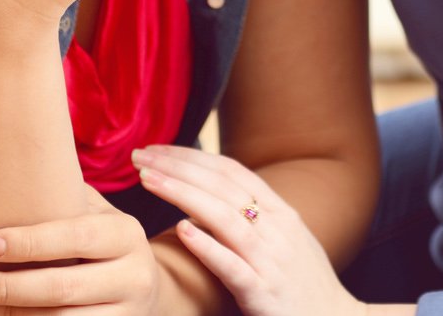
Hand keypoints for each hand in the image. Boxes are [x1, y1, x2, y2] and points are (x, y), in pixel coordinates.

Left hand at [0, 186, 160, 314]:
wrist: (144, 288)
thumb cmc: (98, 242)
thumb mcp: (94, 214)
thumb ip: (62, 195)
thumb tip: (1, 155)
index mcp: (126, 234)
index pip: (75, 237)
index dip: (28, 243)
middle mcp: (134, 275)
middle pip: (63, 286)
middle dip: (6, 288)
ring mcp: (126, 313)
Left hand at [133, 146, 366, 315]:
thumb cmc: (303, 283)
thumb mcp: (286, 239)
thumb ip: (255, 216)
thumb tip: (211, 194)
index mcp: (281, 211)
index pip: (230, 170)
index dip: (191, 156)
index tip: (156, 148)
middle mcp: (277, 228)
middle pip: (222, 185)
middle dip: (178, 166)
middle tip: (139, 155)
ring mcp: (272, 260)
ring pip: (224, 217)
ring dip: (183, 194)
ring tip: (148, 180)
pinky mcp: (264, 293)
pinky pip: (233, 266)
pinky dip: (207, 246)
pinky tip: (181, 231)